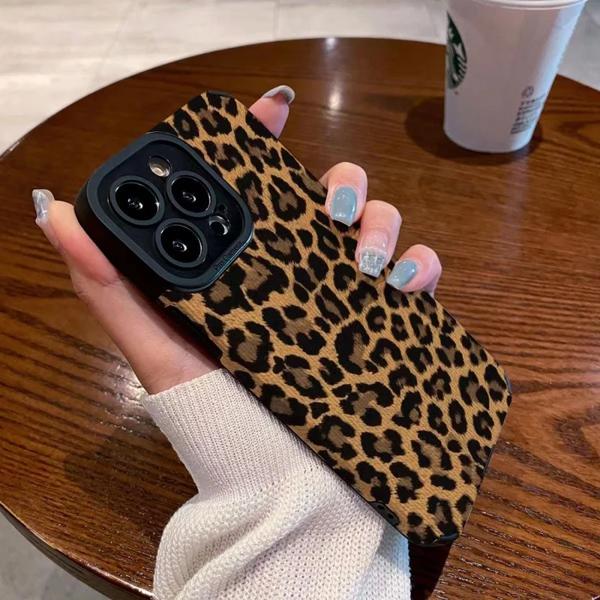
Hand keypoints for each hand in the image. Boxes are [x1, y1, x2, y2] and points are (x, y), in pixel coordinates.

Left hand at [33, 85, 441, 393]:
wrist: (284, 491)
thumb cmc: (219, 425)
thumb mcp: (160, 354)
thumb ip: (112, 288)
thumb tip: (60, 214)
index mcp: (248, 268)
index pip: (257, 187)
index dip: (264, 140)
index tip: (274, 108)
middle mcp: (300, 275)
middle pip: (329, 196)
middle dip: (340, 185)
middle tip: (331, 211)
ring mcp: (348, 298)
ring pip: (378, 225)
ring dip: (381, 223)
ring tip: (368, 263)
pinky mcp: (389, 325)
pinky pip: (417, 276)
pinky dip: (420, 267)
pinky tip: (405, 285)